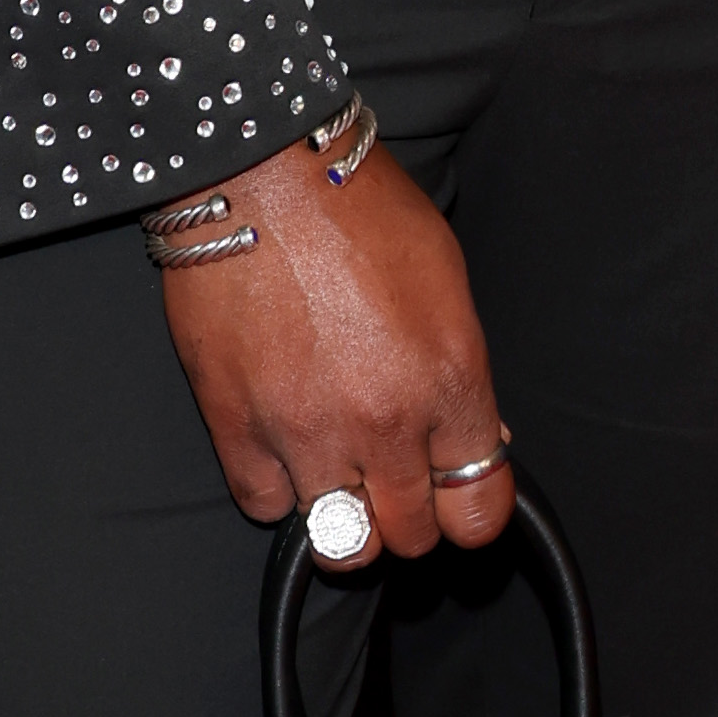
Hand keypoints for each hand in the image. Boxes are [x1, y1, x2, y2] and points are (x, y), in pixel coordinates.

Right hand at [153, 125, 514, 558]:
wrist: (262, 173)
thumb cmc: (360, 208)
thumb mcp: (447, 279)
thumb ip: (464, 372)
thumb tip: (480, 436)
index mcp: (448, 380)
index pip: (479, 509)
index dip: (471, 512)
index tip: (458, 499)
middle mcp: (383, 421)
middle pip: (410, 536)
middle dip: (411, 516)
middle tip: (397, 480)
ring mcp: (306, 433)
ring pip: (340, 543)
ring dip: (347, 517)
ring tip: (342, 475)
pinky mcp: (237, 429)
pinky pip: (267, 508)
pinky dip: (280, 490)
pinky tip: (288, 449)